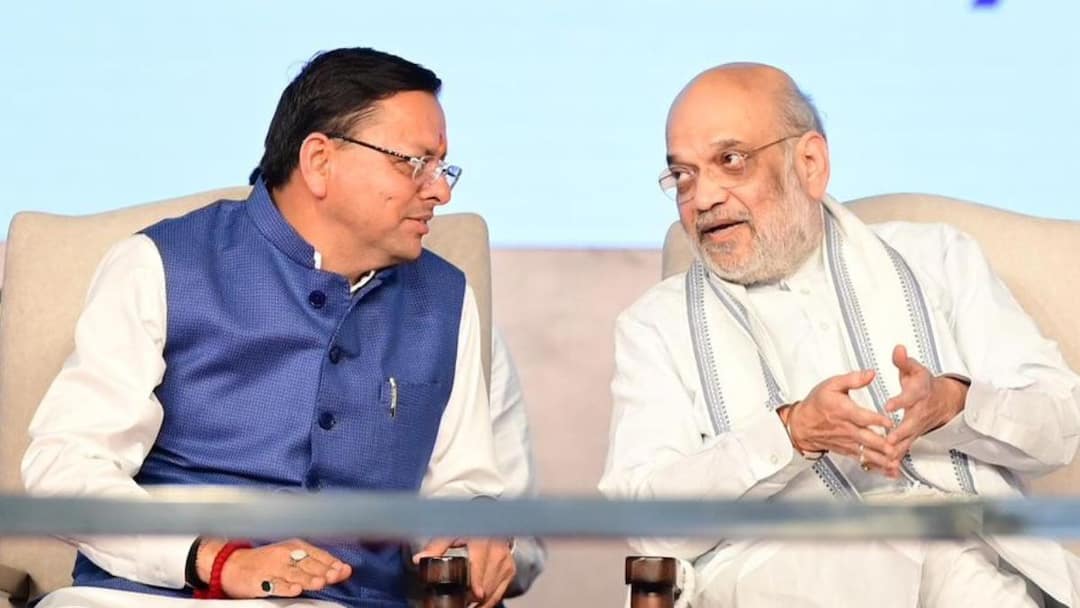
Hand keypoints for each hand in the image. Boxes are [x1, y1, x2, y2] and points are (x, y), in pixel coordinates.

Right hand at [198, 538, 351, 597]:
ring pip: (294, 573)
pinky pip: (275, 584)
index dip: (332, 563)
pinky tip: (296, 589)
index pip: (318, 554)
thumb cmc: (266, 561)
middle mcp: (285, 555)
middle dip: (324, 570)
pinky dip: (286, 587)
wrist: (232, 565)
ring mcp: (272, 567)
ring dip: (309, 577)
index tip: (345, 570)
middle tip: (336, 575)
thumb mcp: (290, 557)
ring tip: (321, 582)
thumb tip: (340, 569)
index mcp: (295, 546)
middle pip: (308, 563)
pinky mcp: (260, 580)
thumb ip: (313, 563)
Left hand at [413, 537, 515, 607]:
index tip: (477, 594)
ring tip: (467, 606)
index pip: (481, 561)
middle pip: (488, 580)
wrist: (489, 528)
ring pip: (495, 589)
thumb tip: (419, 559)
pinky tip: (478, 606)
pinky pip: (500, 592)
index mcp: (481, 540)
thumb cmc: (467, 533)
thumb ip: (435, 548)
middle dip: (475, 597)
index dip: (479, 580)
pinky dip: (489, 602)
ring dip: (481, 603)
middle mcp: (496, 549)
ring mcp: (505, 560)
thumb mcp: (449, 536)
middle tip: (462, 604)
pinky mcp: (510, 569)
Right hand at [786, 369, 900, 476]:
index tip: (889, 422)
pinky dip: (877, 466)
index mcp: (842, 410)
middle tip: (894, 449)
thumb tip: (870, 374)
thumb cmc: (817, 404)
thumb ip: (852, 379)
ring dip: (881, 459)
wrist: (801, 424)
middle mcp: (846, 428)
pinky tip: (889, 470)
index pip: (861, 416)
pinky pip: (863, 459)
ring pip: (866, 452)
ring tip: (894, 464)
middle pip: (865, 437)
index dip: (875, 420)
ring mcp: (847, 441)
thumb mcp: (831, 385)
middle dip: (881, 445)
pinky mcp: (848, 450)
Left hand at [884, 344, 967, 458]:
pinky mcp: (912, 436)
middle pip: (910, 424)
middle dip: (900, 432)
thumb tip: (897, 348)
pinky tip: (886, 468)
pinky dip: (897, 459)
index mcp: (918, 394)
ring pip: (907, 440)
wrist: (942, 401)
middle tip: (888, 439)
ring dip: (898, 449)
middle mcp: (919, 413)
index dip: (899, 400)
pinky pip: (904, 449)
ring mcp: (917, 427)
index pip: (909, 397)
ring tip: (886, 457)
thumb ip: (904, 361)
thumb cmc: (923, 384)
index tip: (888, 405)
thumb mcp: (915, 369)